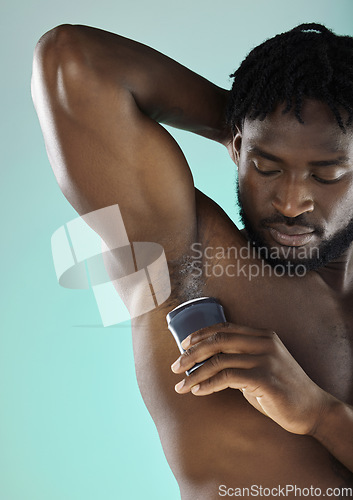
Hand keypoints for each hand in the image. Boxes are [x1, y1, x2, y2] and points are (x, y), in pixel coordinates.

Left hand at [170, 322, 333, 434]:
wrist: (312, 409)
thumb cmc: (282, 390)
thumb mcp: (260, 367)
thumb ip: (239, 359)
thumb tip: (206, 361)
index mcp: (263, 336)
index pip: (224, 328)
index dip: (201, 334)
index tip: (183, 345)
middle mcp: (264, 343)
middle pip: (218, 340)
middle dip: (192, 353)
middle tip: (175, 366)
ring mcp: (266, 359)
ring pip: (219, 360)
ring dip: (195, 373)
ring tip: (181, 385)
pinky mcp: (265, 378)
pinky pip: (227, 377)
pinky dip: (208, 384)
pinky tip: (197, 391)